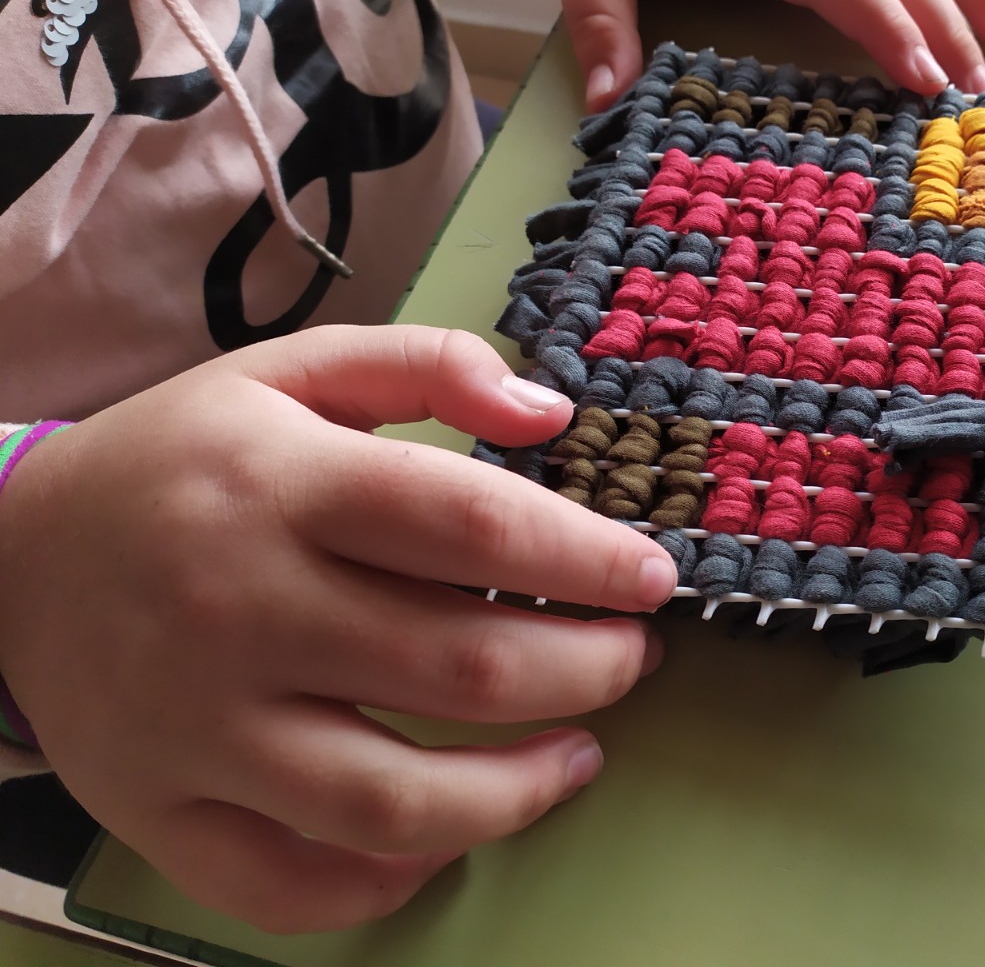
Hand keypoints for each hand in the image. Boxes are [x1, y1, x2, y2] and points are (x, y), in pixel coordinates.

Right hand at [0, 326, 674, 932]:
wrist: (11, 554)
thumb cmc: (184, 458)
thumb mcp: (295, 372)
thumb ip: (429, 366)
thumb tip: (554, 416)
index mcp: (280, 486)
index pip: (473, 527)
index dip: (590, 558)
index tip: (654, 576)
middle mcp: (238, 610)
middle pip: (464, 667)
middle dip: (591, 669)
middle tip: (635, 656)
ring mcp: (196, 729)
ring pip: (397, 803)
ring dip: (524, 791)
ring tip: (583, 752)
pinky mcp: (159, 811)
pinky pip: (295, 884)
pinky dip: (395, 880)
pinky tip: (454, 834)